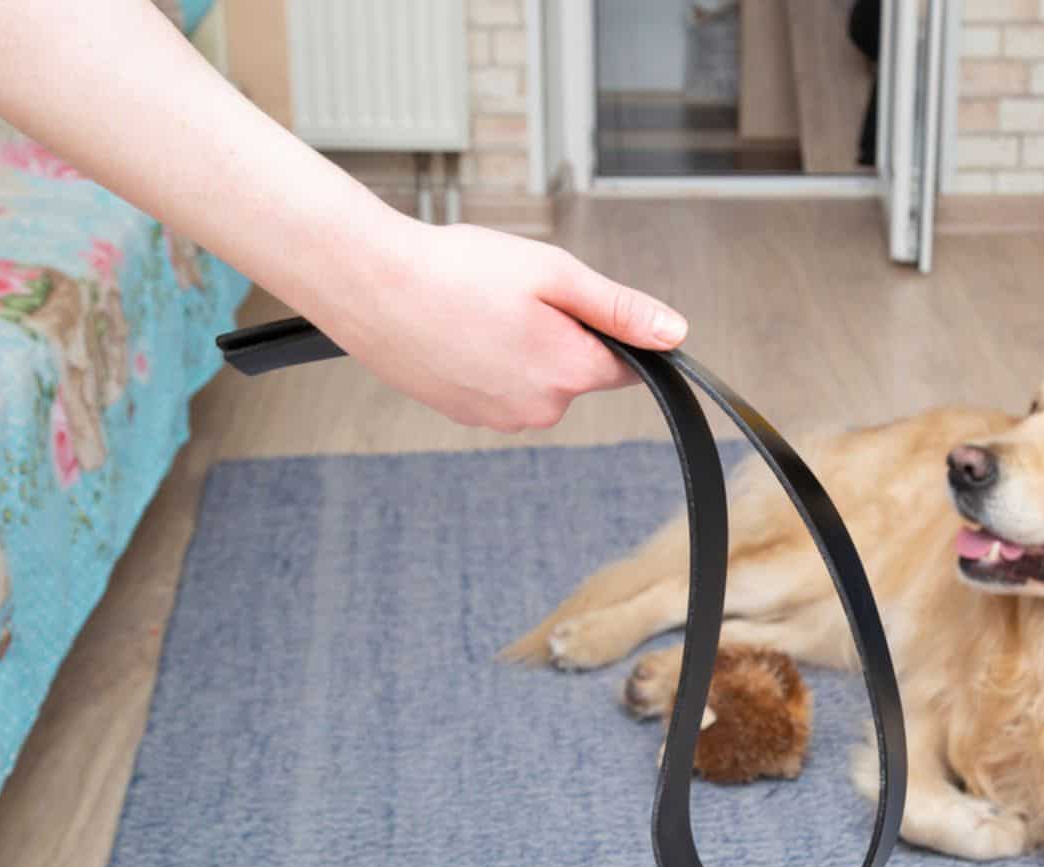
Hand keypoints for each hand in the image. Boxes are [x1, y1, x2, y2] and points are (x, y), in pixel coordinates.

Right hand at [313, 218, 688, 431]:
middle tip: (512, 295)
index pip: (626, 365)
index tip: (569, 303)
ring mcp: (499, 418)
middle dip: (558, 335)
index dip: (604, 328)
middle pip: (577, 372)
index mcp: (570, 372)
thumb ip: (619, 309)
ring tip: (477, 309)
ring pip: (536, 380)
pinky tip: (457, 328)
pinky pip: (498, 387)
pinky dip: (486, 360)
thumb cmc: (456, 271)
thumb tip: (673, 334)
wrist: (370, 285)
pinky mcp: (464, 415)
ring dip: (520, 348)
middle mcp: (540, 408)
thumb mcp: (553, 274)